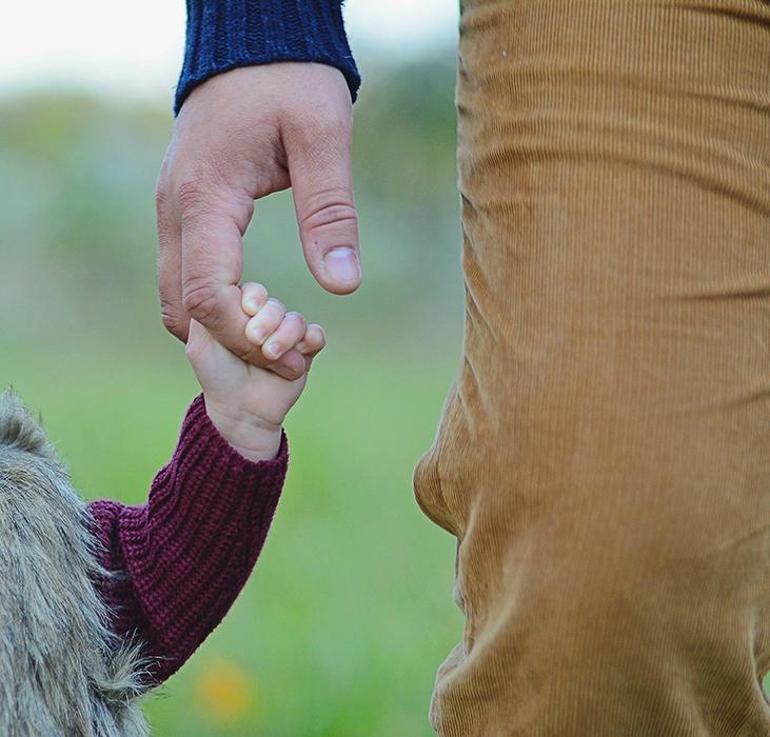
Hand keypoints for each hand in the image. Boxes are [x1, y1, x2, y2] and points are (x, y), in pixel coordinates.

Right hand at [156, 63, 359, 380]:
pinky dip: (211, 305)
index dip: (247, 338)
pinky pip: (183, 276)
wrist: (253, 43)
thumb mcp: (322, 138)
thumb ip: (330, 212)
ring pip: (176, 296)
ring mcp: (170, 211)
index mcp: (205, 198)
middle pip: (182, 308)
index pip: (208, 295)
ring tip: (274, 335)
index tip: (293, 355)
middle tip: (286, 355)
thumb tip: (342, 284)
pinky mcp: (182, 211)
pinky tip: (255, 308)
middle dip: (231, 344)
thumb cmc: (291, 82)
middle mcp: (174, 210)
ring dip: (217, 328)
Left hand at [186, 283, 325, 461]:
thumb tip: (222, 284)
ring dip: (285, 335)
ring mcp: (287, 337)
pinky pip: (316, 335)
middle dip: (268, 320)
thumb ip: (205, 312)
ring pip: (296, 320)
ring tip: (271, 354)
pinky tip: (298, 354)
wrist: (241, 411)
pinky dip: (309, 340)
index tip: (247, 310)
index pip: (253, 292)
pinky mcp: (305, 353)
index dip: (253, 298)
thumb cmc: (217, 377)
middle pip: (275, 304)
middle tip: (255, 339)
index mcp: (241, 315)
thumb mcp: (200, 343)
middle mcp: (265, 322)